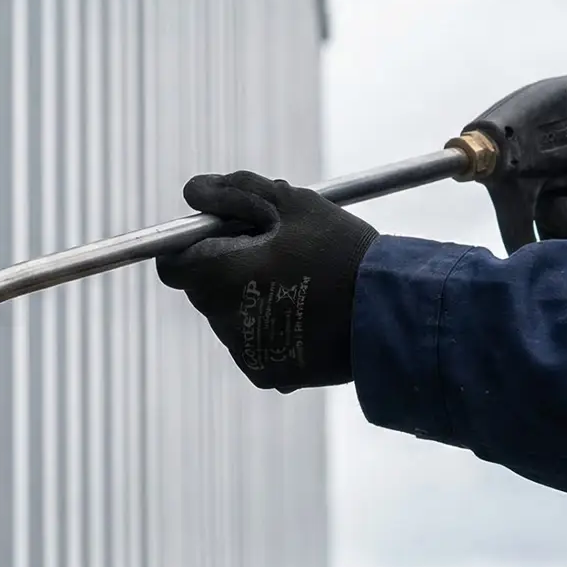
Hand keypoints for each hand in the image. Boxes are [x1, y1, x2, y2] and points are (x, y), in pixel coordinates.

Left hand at [154, 171, 379, 391]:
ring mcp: (244, 352)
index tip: (225, 233)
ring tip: (302, 284)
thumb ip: (235, 191)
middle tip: (277, 252)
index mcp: (220, 276)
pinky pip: (254, 344)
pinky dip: (270, 328)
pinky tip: (309, 316)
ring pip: (230, 316)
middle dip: (228, 267)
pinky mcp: (267, 374)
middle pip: (203, 289)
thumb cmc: (343, 251)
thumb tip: (195, 191)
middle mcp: (223, 320)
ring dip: (249, 298)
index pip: (174, 263)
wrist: (392, 316)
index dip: (194, 244)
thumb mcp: (292, 203)